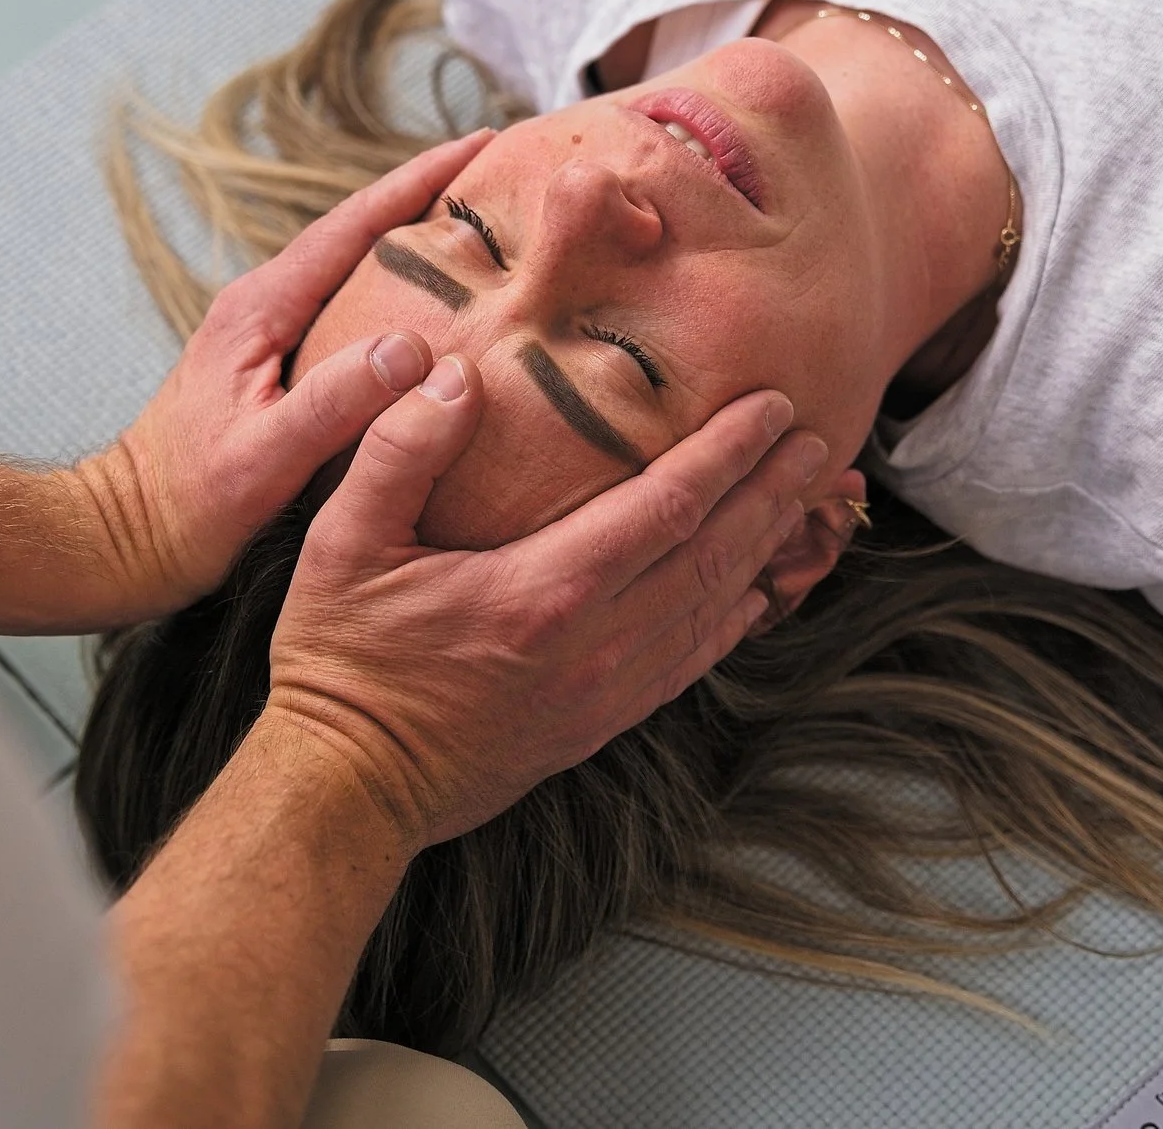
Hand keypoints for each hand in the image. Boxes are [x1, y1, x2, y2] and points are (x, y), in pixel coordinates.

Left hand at [73, 130, 491, 617]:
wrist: (125, 538)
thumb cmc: (188, 506)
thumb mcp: (266, 458)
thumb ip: (336, 400)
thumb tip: (412, 346)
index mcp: (262, 307)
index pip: (355, 223)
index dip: (421, 180)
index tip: (483, 144)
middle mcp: (266, 304)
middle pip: (361, 232)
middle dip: (432, 197)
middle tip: (506, 179)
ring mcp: (271, 332)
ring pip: (359, 270)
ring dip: (420, 244)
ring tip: (490, 233)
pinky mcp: (279, 364)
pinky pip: (354, 310)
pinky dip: (402, 295)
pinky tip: (442, 315)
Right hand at [262, 356, 832, 848]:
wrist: (346, 787)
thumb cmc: (340, 661)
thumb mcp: (342, 544)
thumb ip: (399, 452)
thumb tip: (454, 374)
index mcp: (544, 593)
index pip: (667, 508)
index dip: (729, 453)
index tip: (776, 408)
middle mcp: (593, 645)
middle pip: (713, 555)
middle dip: (773, 492)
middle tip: (822, 440)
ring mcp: (601, 693)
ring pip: (711, 609)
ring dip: (765, 549)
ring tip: (804, 498)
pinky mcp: (595, 726)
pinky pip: (686, 664)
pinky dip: (730, 622)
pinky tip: (752, 593)